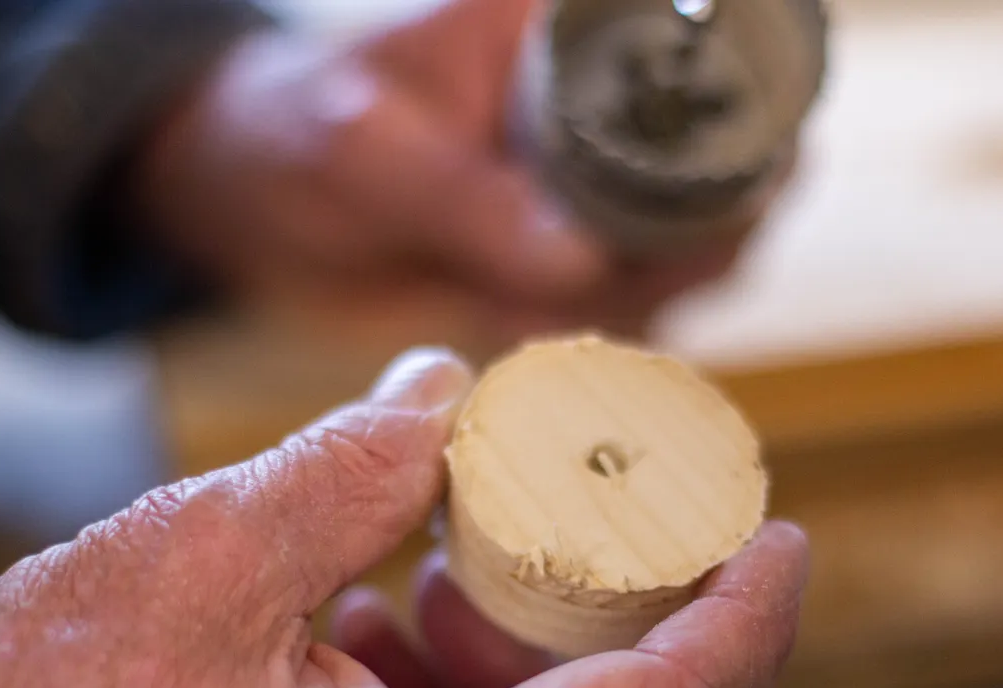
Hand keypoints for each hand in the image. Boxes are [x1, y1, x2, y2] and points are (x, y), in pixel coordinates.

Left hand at [132, 0, 750, 345]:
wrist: (250, 204)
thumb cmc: (293, 134)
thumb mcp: (364, 150)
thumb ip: (462, 197)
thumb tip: (580, 262)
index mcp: (573, 31)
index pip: (705, 55)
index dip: (752, 114)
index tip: (747, 186)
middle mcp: (605, 112)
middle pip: (733, 168)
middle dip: (712, 234)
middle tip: (636, 282)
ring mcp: (596, 199)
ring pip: (695, 254)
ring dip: (652, 299)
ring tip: (540, 303)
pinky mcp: (572, 273)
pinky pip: (629, 316)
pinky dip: (602, 340)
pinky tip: (521, 329)